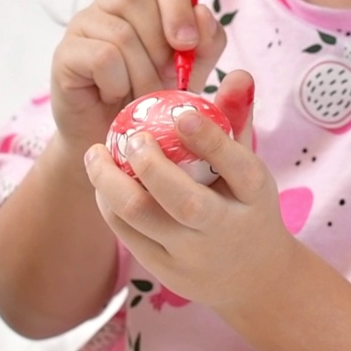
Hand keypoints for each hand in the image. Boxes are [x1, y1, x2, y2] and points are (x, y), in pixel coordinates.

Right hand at [51, 0, 226, 150]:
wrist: (117, 141)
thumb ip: (205, 44)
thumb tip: (203, 13)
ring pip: (122, 33)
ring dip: (141, 74)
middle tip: (163, 80)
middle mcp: (110, 4)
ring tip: (141, 98)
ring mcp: (83, 25)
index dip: (179, 9)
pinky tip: (114, 96)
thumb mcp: (191, 73)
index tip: (188, 44)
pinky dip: (118, 83)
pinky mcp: (65, 52)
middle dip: (160, 47)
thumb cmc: (153, 101)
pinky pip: (102, 58)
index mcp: (144, 3)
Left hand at [83, 71, 295, 311]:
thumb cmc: (246, 204)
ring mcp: (192, 255)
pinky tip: (101, 178)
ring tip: (96, 153)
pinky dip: (108, 202)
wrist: (252, 276)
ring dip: (110, 181)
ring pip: (142, 218)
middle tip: (132, 136)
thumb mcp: (251, 165)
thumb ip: (238, 119)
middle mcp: (225, 229)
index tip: (181, 113)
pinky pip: (126, 233)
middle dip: (151, 165)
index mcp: (255, 196)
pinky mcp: (165, 271)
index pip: (237, 166)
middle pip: (184, 201)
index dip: (209, 138)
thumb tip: (237, 73)